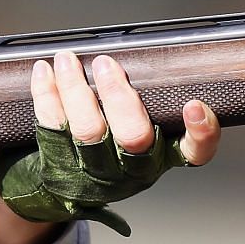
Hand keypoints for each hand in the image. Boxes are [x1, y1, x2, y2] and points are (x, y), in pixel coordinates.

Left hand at [0, 50, 220, 238]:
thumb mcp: (140, 137)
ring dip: (75, 88)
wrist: (62, 190)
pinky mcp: (61, 167)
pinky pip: (51, 127)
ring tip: (67, 60)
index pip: (195, 152)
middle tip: (105, 63)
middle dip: (117, 94)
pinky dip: (46, 94)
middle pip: (132, 136)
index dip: (201, 133)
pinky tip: (43, 72)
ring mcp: (96, 173)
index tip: (194, 106)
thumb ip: (145, 104)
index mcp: (163, 158)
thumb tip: (137, 53)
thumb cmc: (110, 150)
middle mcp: (133, 170)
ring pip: (87, 129)